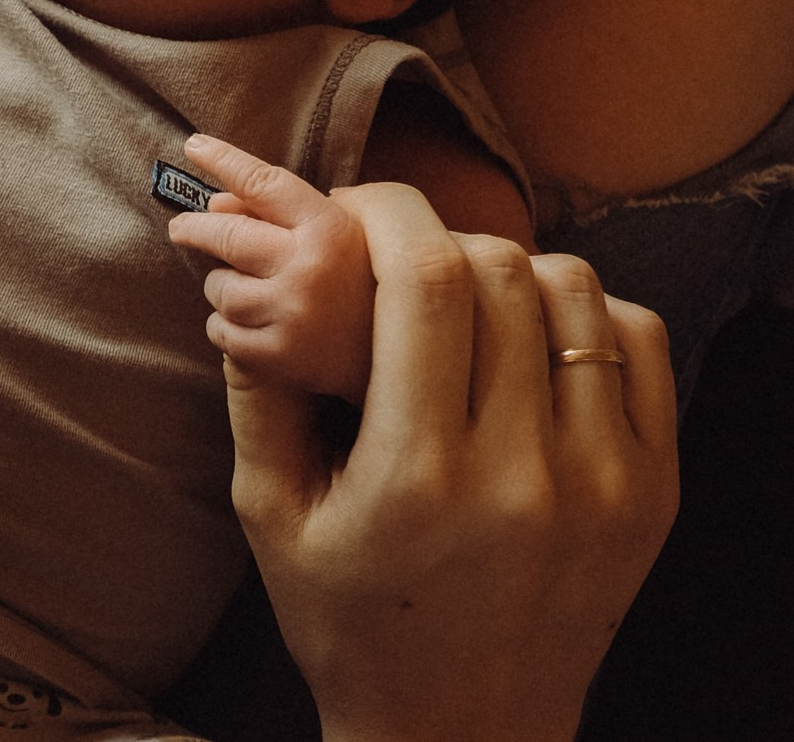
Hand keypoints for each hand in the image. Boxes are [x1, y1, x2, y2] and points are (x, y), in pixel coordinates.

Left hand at [168, 135, 376, 398]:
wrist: (410, 357)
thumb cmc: (374, 281)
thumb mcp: (352, 230)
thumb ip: (289, 209)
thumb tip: (218, 204)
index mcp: (331, 230)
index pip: (264, 184)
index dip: (225, 161)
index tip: (194, 145)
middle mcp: (308, 270)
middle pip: (225, 236)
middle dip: (193, 228)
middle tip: (181, 227)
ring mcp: (292, 316)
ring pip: (218, 287)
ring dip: (222, 284)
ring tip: (245, 287)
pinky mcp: (279, 357)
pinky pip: (220, 331)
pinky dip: (225, 324)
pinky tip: (249, 320)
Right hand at [229, 181, 677, 741]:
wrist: (461, 735)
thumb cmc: (348, 623)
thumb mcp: (269, 513)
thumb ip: (258, 389)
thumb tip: (242, 277)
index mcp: (418, 474)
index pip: (425, 280)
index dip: (386, 212)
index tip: (350, 208)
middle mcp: (524, 471)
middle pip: (501, 271)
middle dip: (435, 238)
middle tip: (393, 255)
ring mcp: (606, 482)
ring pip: (577, 293)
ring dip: (510, 272)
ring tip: (463, 300)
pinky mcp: (653, 493)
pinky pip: (638, 345)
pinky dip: (584, 316)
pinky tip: (530, 341)